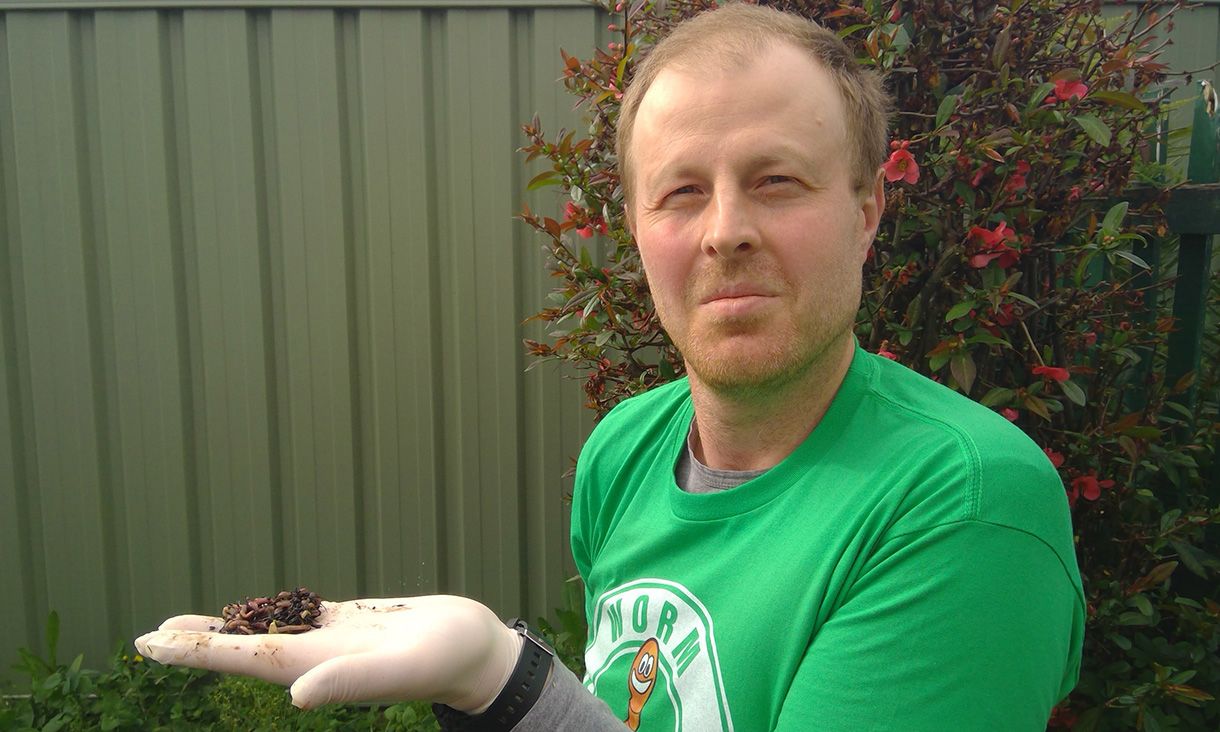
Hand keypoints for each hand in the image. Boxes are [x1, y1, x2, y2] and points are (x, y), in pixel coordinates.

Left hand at [134, 594, 522, 710]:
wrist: (478, 650)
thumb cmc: (447, 659)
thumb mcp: (400, 668)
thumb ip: (349, 682)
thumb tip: (293, 696)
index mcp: (320, 669)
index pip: (245, 660)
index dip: (199, 653)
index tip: (153, 644)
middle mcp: (318, 659)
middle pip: (245, 650)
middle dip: (197, 645)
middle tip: (149, 637)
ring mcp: (333, 642)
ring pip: (266, 634)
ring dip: (226, 631)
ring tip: (186, 627)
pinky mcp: (352, 624)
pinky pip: (300, 619)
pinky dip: (269, 615)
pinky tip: (254, 613)